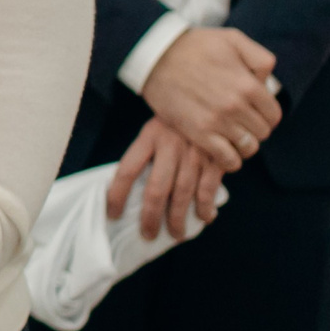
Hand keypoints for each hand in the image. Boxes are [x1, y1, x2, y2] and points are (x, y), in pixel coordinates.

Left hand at [107, 116, 222, 242]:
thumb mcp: (155, 128)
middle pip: (156, 189)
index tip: (113, 215)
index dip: (116, 195)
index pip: (126, 170)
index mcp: (149, 136)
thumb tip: (126, 188)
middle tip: (147, 235)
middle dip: (151, 217)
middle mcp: (171, 145)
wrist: (213, 95)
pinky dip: (206, 206)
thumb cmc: (177, 120)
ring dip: (179, 219)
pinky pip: (209, 188)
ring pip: (183, 193)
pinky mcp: (217, 156)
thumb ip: (146, 154)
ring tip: (175, 234)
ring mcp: (195, 152)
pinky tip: (204, 218)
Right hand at [139, 27, 279, 169]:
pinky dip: (231, 160)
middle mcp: (236, 106)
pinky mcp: (198, 133)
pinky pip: (227, 159)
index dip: (267, 115)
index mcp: (248, 85)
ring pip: (248, 148)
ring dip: (244, 144)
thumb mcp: (233, 39)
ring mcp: (217, 122)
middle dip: (255, 129)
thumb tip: (267, 82)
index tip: (256, 113)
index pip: (274, 115)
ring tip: (233, 136)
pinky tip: (225, 151)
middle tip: (242, 123)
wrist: (155, 57)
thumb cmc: (194, 46)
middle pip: (263, 132)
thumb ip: (260, 59)